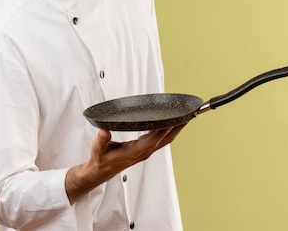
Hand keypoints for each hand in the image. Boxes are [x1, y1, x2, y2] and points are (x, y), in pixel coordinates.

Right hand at [65, 123, 186, 203]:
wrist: (99, 171)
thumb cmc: (100, 160)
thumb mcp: (97, 149)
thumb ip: (101, 140)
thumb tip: (104, 131)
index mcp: (134, 152)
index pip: (153, 140)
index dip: (164, 130)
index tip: (174, 121)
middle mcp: (143, 152)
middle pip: (165, 139)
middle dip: (178, 128)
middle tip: (189, 116)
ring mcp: (144, 151)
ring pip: (164, 139)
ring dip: (175, 129)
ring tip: (184, 117)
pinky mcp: (143, 149)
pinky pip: (159, 139)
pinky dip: (167, 130)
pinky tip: (169, 123)